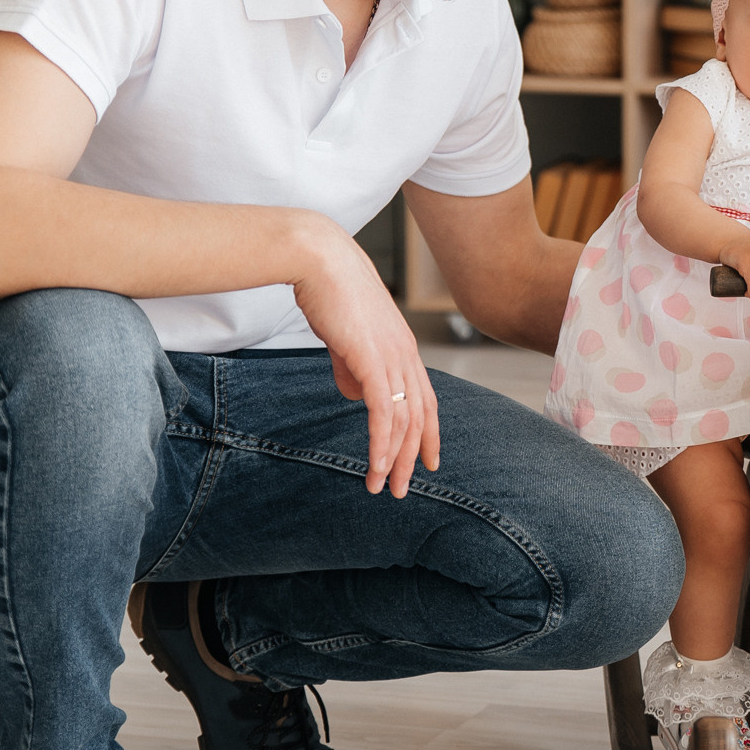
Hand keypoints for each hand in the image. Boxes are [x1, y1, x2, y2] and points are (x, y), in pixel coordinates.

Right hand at [286, 217, 440, 497]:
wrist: (320, 259)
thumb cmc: (329, 291)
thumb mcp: (346, 337)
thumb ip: (352, 367)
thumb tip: (354, 396)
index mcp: (404, 348)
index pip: (426, 399)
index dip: (429, 433)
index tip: (429, 462)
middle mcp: (406, 355)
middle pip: (420, 417)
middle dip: (413, 458)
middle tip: (404, 489)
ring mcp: (392, 357)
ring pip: (404, 421)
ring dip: (394, 459)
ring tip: (384, 487)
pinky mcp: (372, 360)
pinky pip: (384, 412)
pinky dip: (382, 443)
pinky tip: (376, 465)